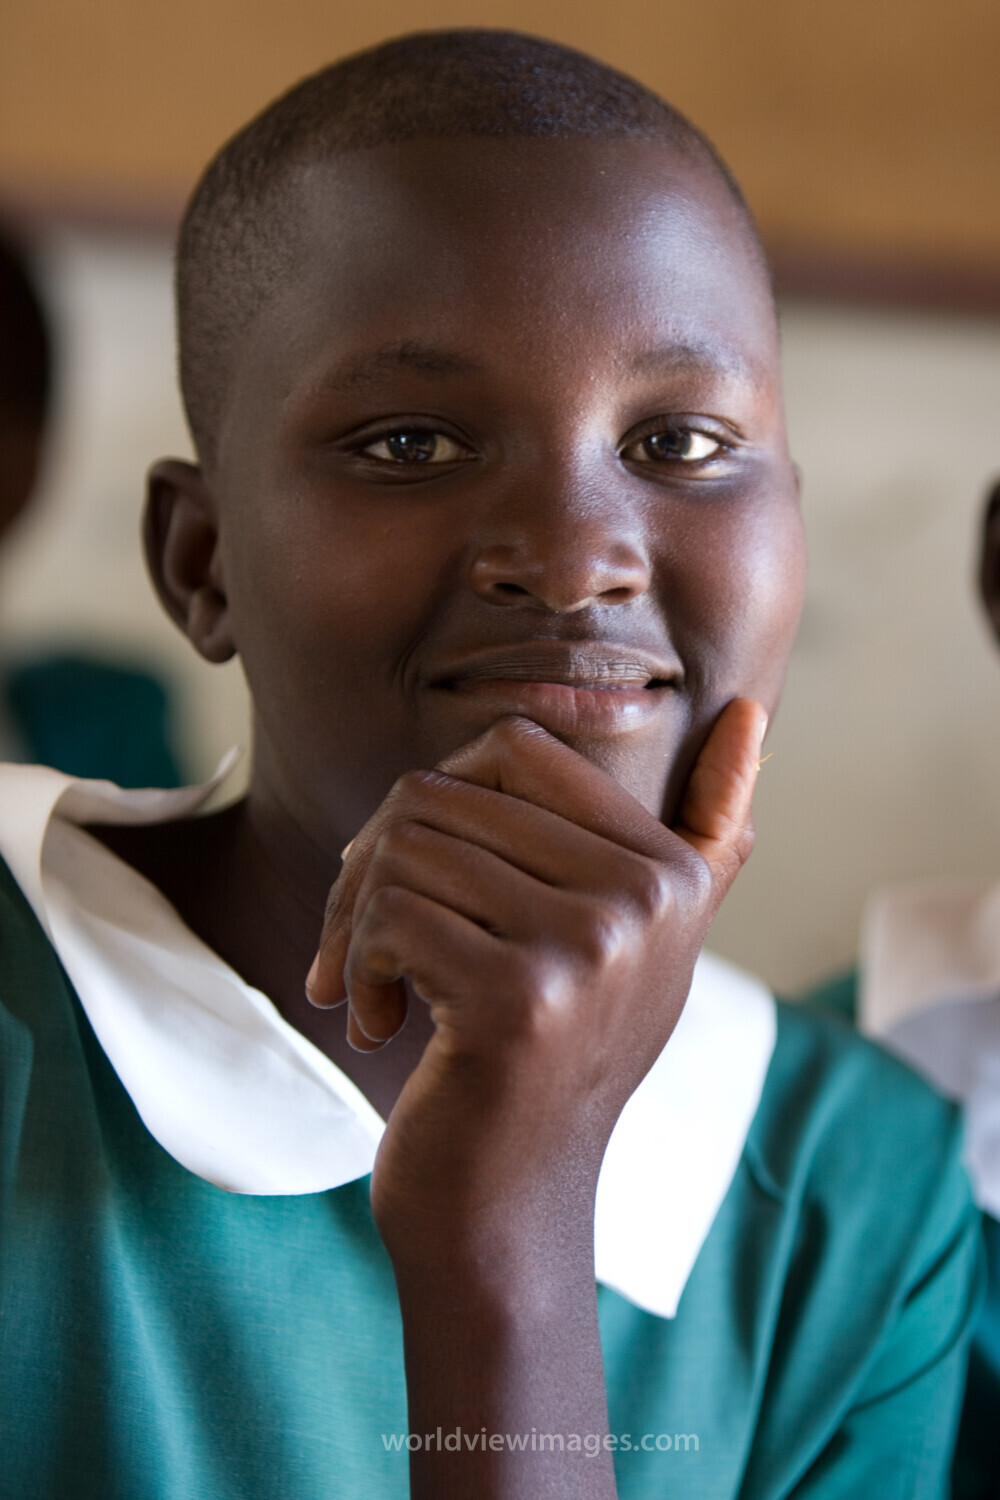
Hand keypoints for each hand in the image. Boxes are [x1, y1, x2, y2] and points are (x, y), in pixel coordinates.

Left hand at [307, 698, 766, 1271]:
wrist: (506, 1209)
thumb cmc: (549, 1064)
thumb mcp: (643, 948)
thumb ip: (703, 840)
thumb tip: (752, 714)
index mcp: (672, 872)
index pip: (515, 746)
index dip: (440, 798)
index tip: (423, 875)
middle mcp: (646, 900)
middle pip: (442, 794)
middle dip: (371, 866)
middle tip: (368, 944)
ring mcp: (589, 949)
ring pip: (404, 850)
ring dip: (356, 925)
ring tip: (379, 988)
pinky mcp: (517, 1000)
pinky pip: (388, 916)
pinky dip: (353, 969)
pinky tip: (378, 1025)